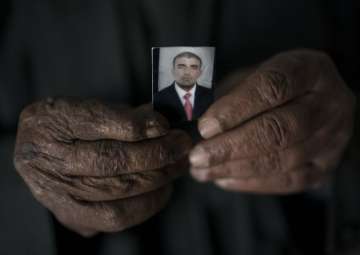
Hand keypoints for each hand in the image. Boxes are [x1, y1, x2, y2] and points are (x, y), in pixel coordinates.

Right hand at [14, 98, 190, 235]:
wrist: (39, 155)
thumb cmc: (70, 127)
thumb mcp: (89, 108)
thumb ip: (124, 114)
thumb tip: (164, 123)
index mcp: (50, 121)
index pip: (96, 120)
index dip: (136, 125)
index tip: (164, 124)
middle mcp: (48, 159)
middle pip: (111, 160)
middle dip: (157, 152)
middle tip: (181, 144)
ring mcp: (59, 193)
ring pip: (118, 190)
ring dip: (158, 177)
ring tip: (178, 164)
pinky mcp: (73, 216)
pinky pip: (117, 217)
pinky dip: (148, 203)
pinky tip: (163, 188)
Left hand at [190, 49, 355, 192]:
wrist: (313, 102)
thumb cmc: (273, 87)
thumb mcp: (254, 75)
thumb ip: (231, 95)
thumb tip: (202, 126)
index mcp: (310, 70)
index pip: (273, 86)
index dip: (236, 108)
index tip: (205, 126)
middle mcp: (330, 104)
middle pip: (280, 129)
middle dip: (232, 146)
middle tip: (198, 156)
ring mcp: (333, 138)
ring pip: (283, 159)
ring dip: (236, 168)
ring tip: (203, 171)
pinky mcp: (326, 166)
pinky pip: (289, 180)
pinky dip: (251, 182)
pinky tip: (224, 179)